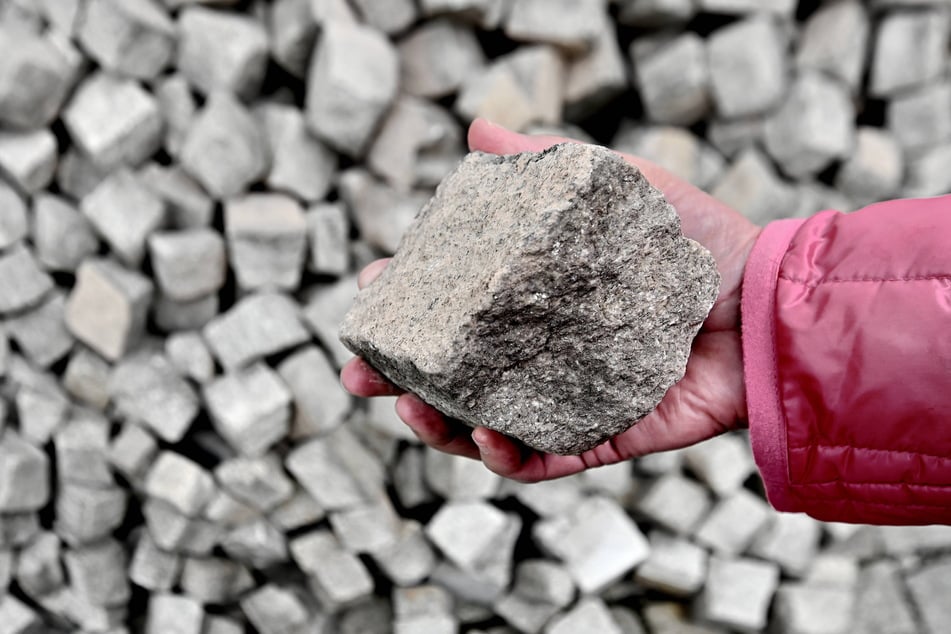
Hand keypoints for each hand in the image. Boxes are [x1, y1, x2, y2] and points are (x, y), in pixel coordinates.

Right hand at [341, 119, 761, 482]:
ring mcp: (567, 398)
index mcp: (536, 299)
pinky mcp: (601, 436)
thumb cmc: (696, 242)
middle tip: (360, 374)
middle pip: (454, 373)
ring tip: (412, 407)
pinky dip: (507, 457)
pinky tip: (485, 435)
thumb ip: (546, 165)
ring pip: (482, 425)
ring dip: (438, 425)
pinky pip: (544, 460)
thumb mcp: (616, 188)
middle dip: (400, 377)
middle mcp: (542, 352)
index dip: (407, 304)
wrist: (768, 302)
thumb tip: (475, 131)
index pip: (454, 306)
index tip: (371, 293)